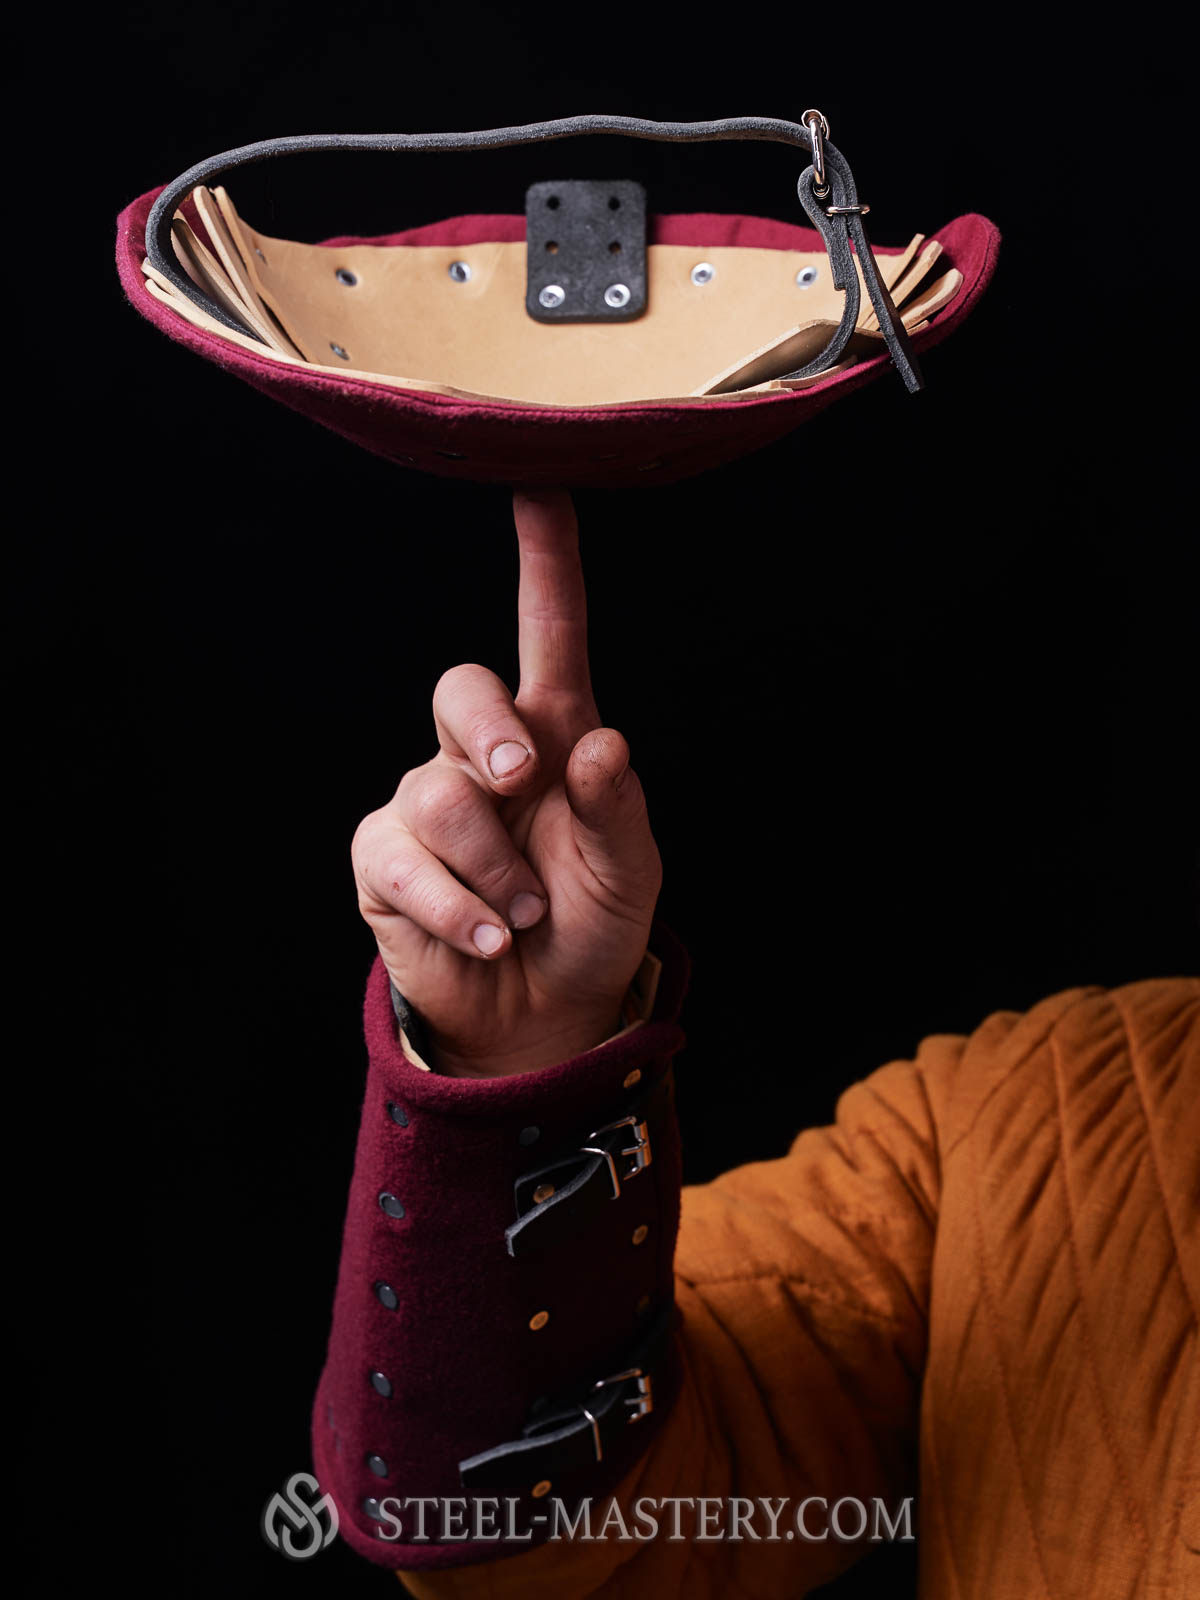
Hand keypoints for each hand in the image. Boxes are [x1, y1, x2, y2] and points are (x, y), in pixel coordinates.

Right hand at [352, 489, 662, 1076]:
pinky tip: (489, 936)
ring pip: (437, 792)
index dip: (546, 565)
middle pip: (460, 688)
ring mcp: (427, 805)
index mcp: (555, 738)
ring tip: (524, 915)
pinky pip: (402, 859)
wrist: (541, 1011)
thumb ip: (620, 811)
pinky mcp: (385, 859)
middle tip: (524, 783)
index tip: (542, 490)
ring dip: (494, 866)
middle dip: (491, 733)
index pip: (548, 636)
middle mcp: (485, 756)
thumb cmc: (591, 922)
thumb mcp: (630, 874)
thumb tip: (598, 744)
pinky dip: (456, 907)